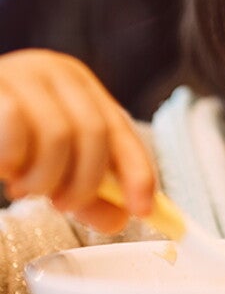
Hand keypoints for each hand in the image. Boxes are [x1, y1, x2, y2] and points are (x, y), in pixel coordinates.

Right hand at [0, 49, 154, 231]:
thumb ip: (87, 194)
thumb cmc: (6, 140)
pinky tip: (4, 168)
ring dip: (44, 178)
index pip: (123, 131)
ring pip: (58, 135)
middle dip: (84, 182)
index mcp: (80, 87)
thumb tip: (119, 221)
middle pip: (95, 133)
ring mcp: (22, 74)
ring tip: (24, 187)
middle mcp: (56, 72)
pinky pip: (16, 128)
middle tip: (62, 205)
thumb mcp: (52, 166)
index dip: (138, 173)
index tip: (142, 210)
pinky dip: (13, 160)